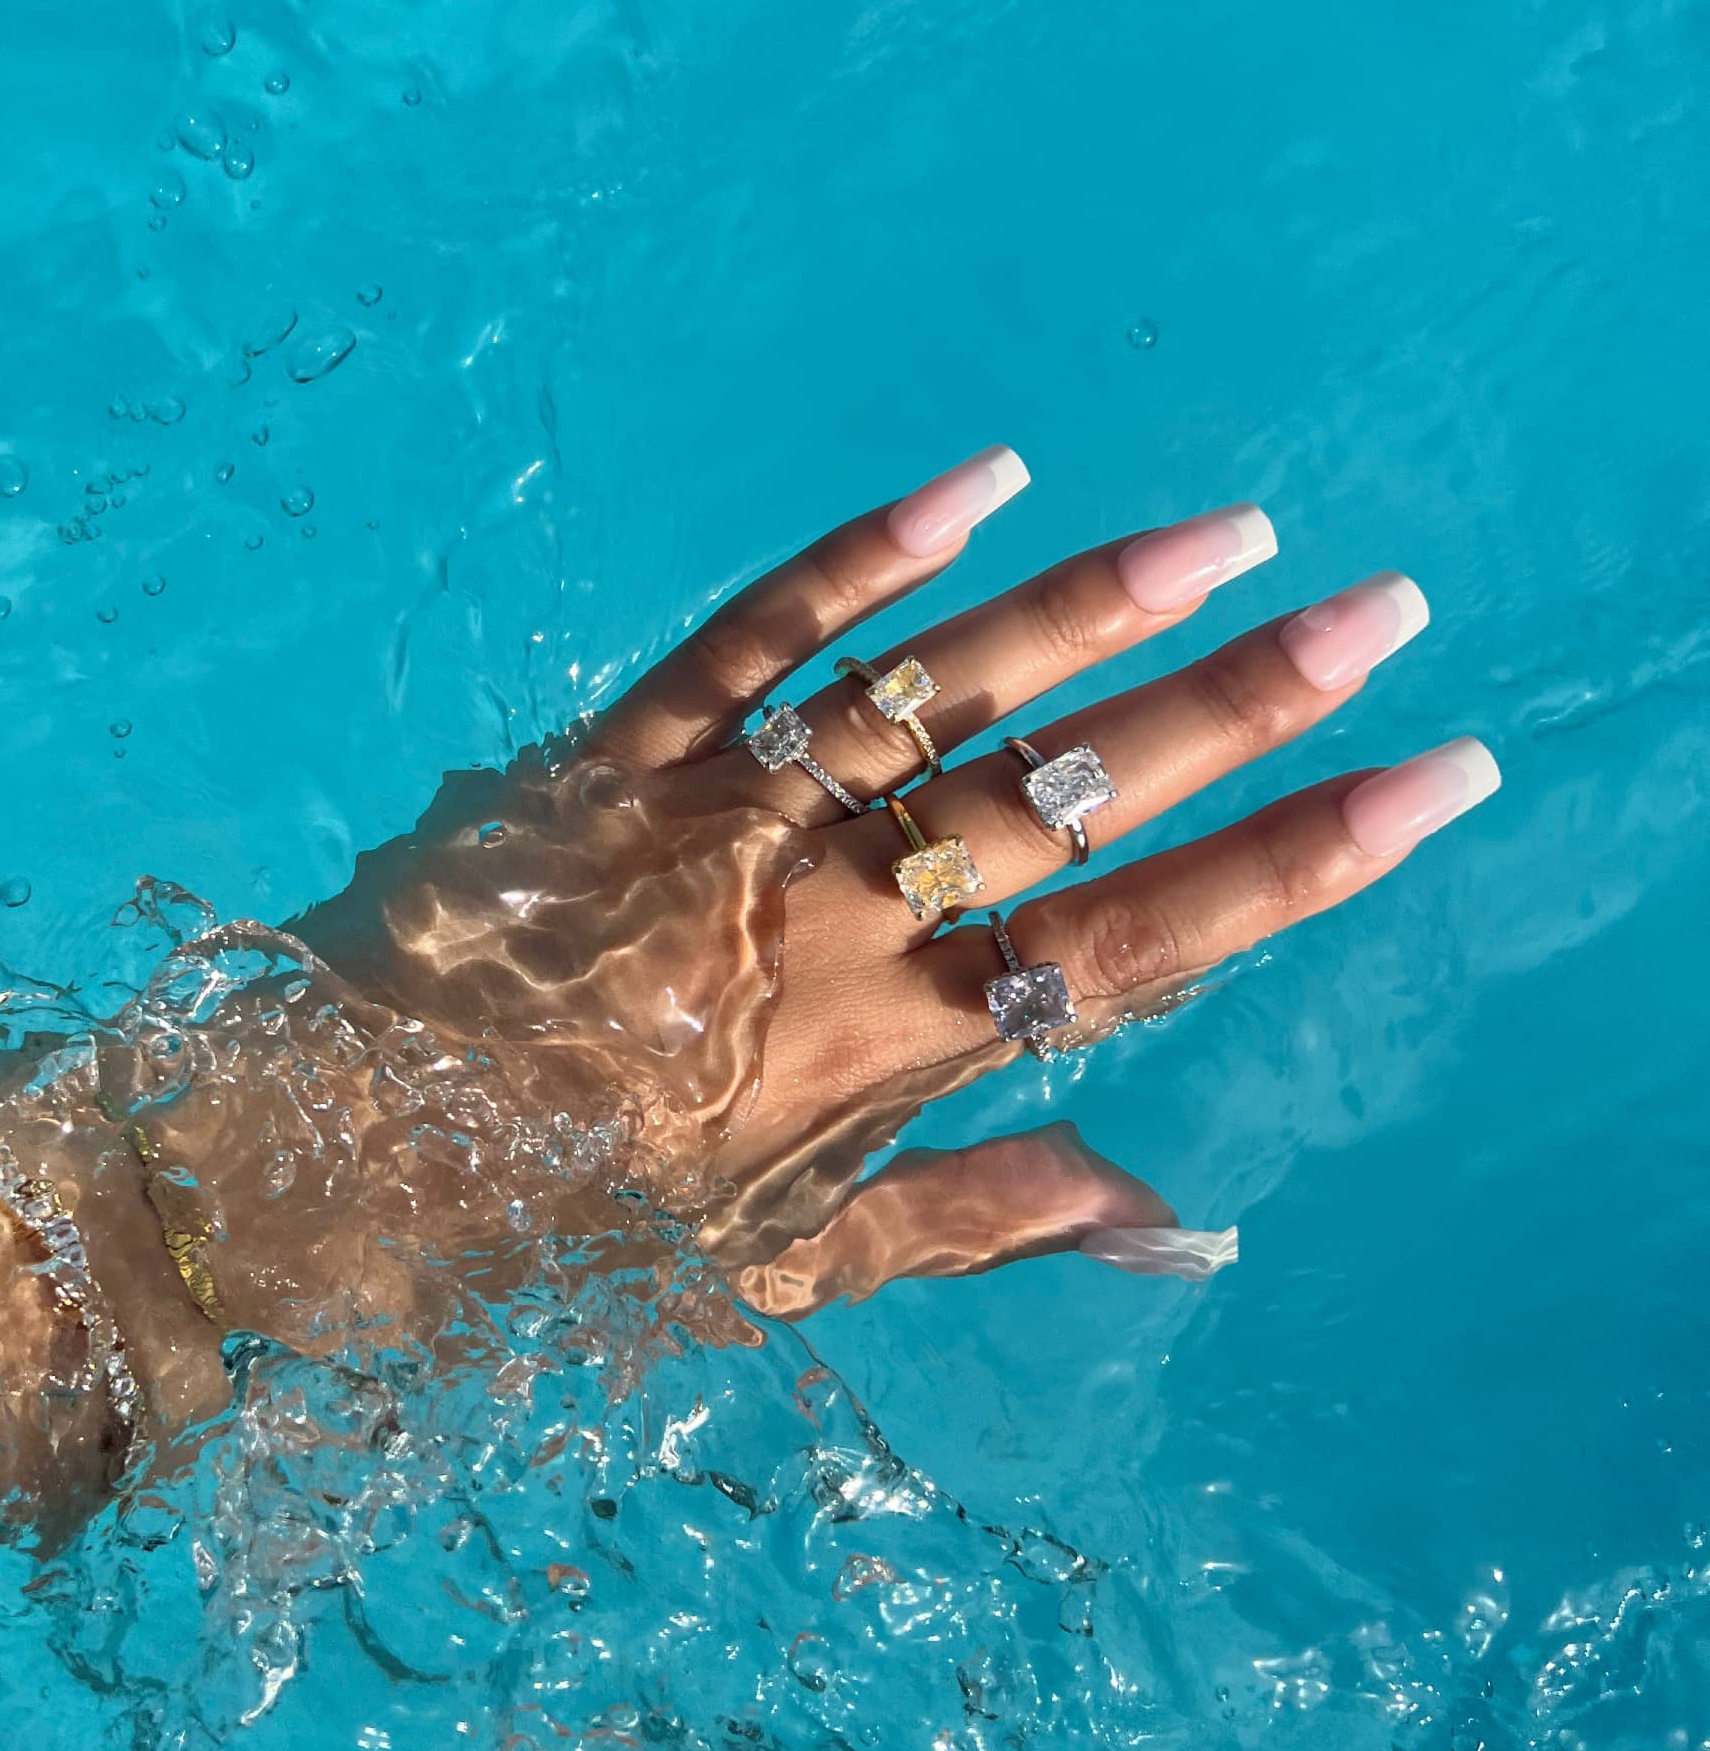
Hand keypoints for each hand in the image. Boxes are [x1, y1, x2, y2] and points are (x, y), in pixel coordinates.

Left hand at [259, 448, 1492, 1328]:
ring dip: (1088, 609)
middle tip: (1385, 611)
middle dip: (1241, 704)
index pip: (1139, 944)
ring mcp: (721, 821)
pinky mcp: (614, 754)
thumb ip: (981, 1217)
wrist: (317, 1169)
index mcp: (886, 1054)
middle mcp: (827, 922)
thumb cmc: (557, 1240)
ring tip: (1230, 531)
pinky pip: (753, 637)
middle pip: (1070, 797)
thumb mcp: (779, 1273)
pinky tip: (978, 477)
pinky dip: (866, 556)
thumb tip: (1185, 1219)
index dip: (1298, 861)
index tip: (1433, 776)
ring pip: (936, 697)